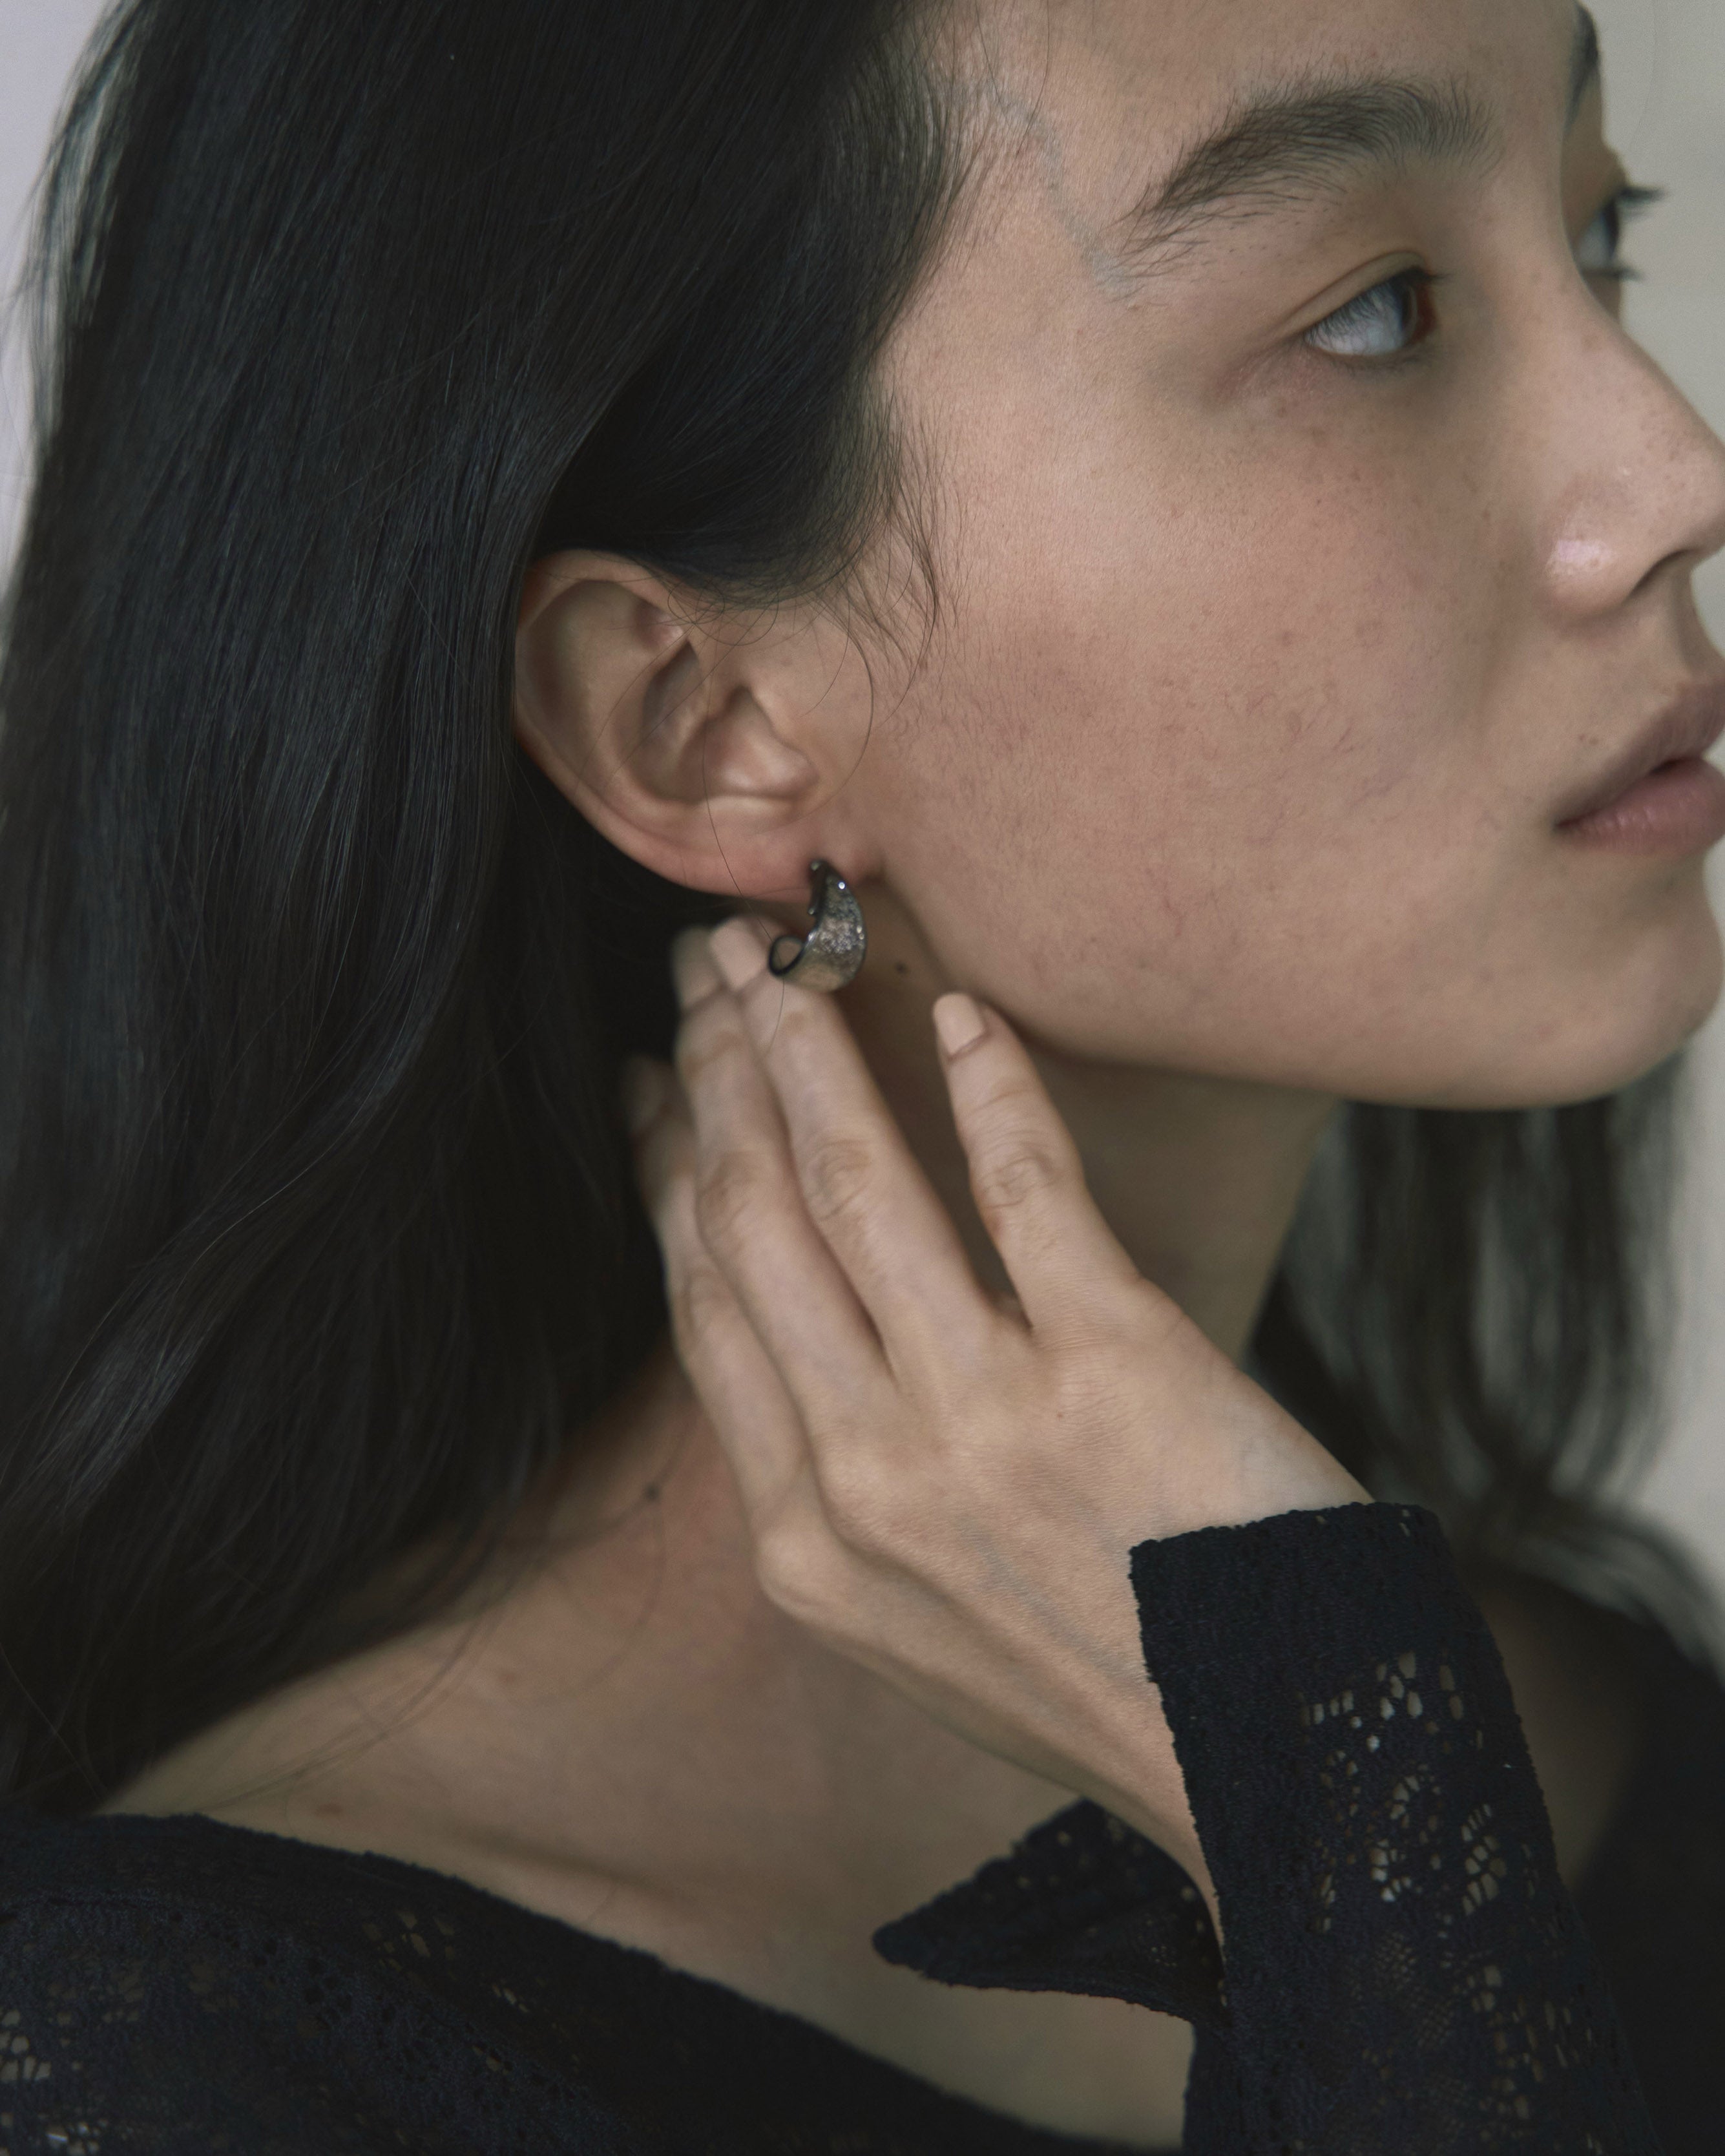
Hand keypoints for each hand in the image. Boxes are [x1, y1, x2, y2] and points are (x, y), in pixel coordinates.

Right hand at [626, 917, 1368, 1903]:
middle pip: (755, 1220)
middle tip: (710, 970)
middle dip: (719, 1074)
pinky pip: (1023, 1188)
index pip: (706, 1304)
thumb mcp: (917, 1620)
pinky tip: (963, 1016)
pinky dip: (990, 1086)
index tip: (651, 1080)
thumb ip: (838, 1487)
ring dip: (810, 1049)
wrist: (1278, 1766)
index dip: (668, 1169)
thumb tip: (791, 1326)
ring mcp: (985, 1420)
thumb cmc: (1104, 1676)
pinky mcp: (1117, 1368)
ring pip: (855, 1184)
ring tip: (792, 960)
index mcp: (805, 1542)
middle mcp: (867, 1477)